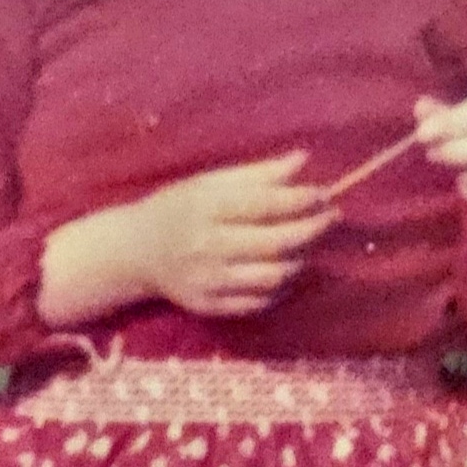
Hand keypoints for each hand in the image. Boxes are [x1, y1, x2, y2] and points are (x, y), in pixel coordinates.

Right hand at [133, 151, 336, 317]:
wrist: (136, 252)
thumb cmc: (179, 208)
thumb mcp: (211, 183)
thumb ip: (257, 174)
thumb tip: (302, 160)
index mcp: (206, 208)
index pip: (265, 205)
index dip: (301, 200)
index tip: (323, 194)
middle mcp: (207, 247)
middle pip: (275, 243)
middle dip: (311, 230)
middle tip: (330, 218)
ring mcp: (208, 281)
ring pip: (273, 276)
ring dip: (300, 260)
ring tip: (308, 244)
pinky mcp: (210, 306)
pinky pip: (259, 302)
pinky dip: (280, 287)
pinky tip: (283, 268)